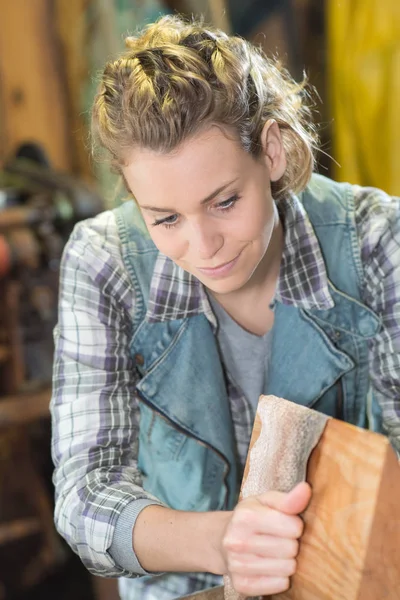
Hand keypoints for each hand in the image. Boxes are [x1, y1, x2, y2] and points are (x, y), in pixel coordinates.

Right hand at [221, 482, 311, 596]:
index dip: (295, 525)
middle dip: (291, 543)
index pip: (293, 526)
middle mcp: (238, 541)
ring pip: (287, 569)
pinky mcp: (242, 585)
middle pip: (291, 548)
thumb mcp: (265, 501)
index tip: (287, 523)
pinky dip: (280, 577)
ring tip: (276, 552)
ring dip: (287, 561)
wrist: (221, 539)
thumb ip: (288, 498)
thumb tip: (306, 489)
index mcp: (245, 516)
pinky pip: (279, 585)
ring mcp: (238, 565)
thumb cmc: (250, 517)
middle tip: (280, 539)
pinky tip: (271, 567)